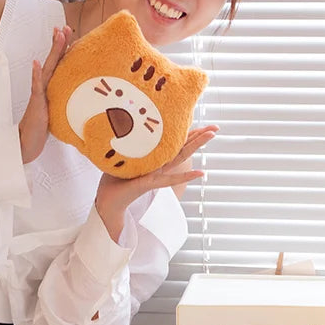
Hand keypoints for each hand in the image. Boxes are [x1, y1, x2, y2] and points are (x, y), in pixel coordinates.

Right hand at [19, 25, 71, 163]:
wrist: (28, 141)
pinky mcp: (37, 103)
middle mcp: (45, 87)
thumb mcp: (61, 112)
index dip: (64, 50)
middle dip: (59, 43)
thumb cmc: (43, 128)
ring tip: (57, 35)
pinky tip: (37, 63)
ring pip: (47, 68)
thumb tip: (84, 100)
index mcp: (52, 88)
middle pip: (53, 61)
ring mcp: (40, 94)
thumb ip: (68, 103)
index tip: (70, 35)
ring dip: (52, 52)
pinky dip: (36, 75)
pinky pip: (36, 87)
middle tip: (64, 27)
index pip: (59, 65)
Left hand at [94, 125, 218, 241]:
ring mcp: (157, 174)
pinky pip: (170, 179)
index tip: (201, 123)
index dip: (188, 133)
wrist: (108, 201)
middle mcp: (159, 165)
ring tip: (211, 137)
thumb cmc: (114, 179)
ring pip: (180, 157)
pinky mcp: (149, 183)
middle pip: (182, 147)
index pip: (174, 143)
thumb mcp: (122, 156)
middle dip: (199, 136)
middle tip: (215, 127)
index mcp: (154, 158)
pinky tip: (201, 173)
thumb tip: (123, 125)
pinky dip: (186, 176)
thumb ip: (129, 145)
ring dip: (196, 146)